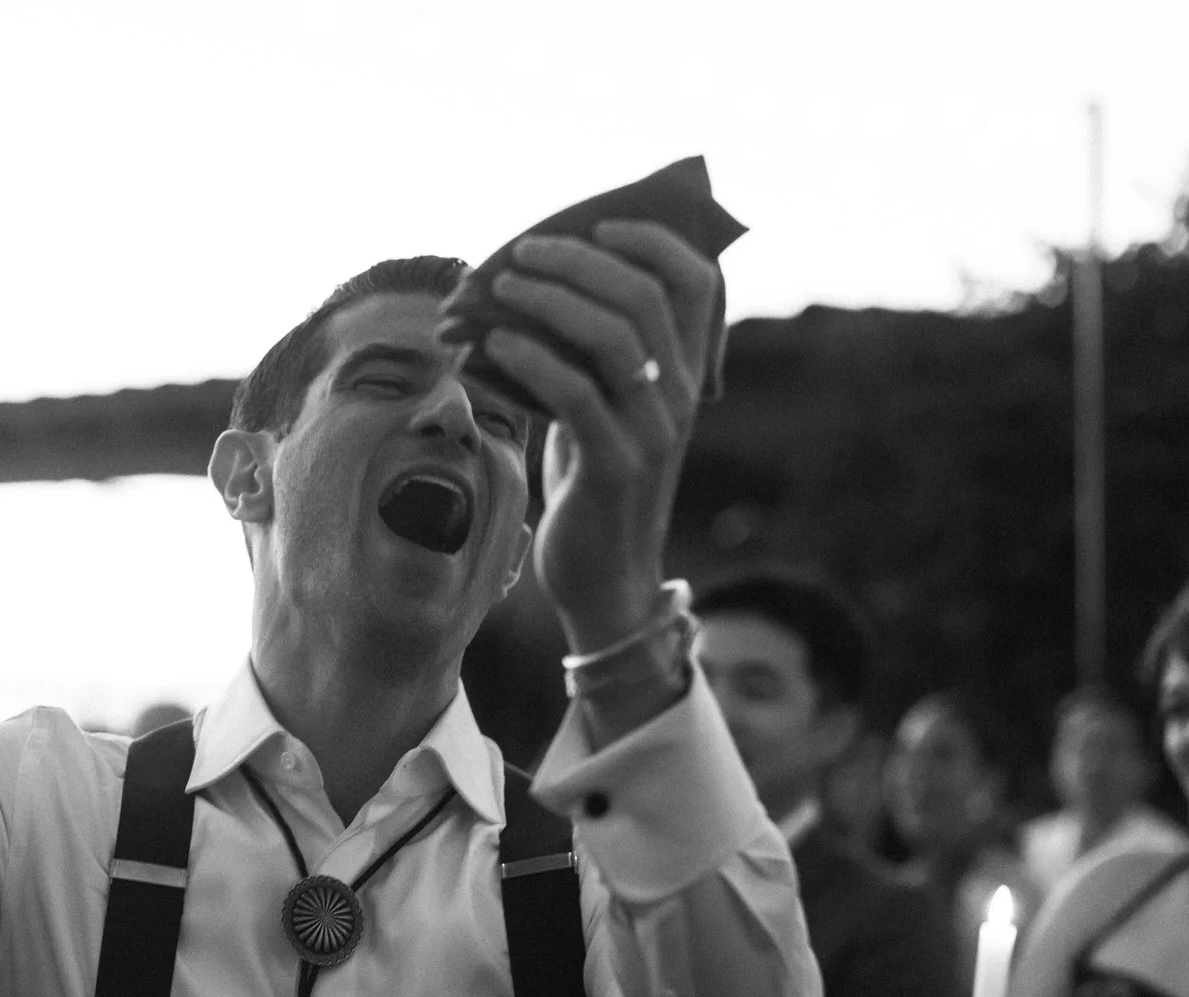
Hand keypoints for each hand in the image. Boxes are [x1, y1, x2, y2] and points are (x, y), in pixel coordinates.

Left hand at [453, 223, 721, 649]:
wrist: (604, 580)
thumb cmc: (592, 489)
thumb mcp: (599, 412)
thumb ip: (589, 360)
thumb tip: (534, 293)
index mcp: (684, 376)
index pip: (696, 282)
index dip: (653, 240)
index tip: (600, 224)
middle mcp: (679, 397)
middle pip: (644, 296)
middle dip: (579, 261)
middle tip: (522, 253)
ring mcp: (652, 431)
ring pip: (613, 336)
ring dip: (549, 300)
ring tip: (499, 288)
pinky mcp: (615, 466)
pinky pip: (575, 393)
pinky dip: (530, 358)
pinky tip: (493, 345)